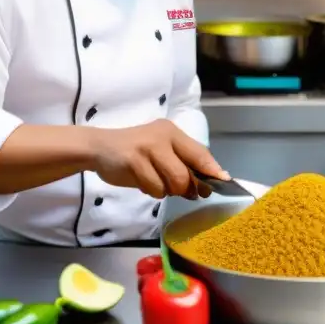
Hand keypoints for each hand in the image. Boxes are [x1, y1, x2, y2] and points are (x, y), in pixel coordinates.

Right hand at [88, 119, 229, 199]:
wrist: (100, 147)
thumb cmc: (135, 151)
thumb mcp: (161, 150)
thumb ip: (183, 163)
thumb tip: (210, 182)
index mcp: (172, 132)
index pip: (200, 153)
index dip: (213, 170)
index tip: (224, 182)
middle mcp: (162, 137)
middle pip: (186, 175)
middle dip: (184, 189)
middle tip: (177, 189)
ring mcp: (147, 148)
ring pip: (171, 184)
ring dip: (165, 190)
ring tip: (154, 180)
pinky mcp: (133, 162)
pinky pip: (153, 189)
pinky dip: (150, 191)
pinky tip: (140, 180)